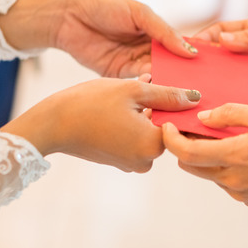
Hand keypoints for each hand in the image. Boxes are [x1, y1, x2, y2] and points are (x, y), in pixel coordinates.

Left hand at [0, 0, 196, 77]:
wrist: (67, 17)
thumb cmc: (103, 6)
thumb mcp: (139, 13)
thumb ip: (164, 32)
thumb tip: (190, 51)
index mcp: (154, 31)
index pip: (179, 47)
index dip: (192, 58)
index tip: (209, 71)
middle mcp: (146, 49)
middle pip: (169, 65)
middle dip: (182, 76)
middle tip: (200, 89)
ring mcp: (132, 63)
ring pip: (156, 76)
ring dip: (167, 84)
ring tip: (184, 96)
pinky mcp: (117, 75)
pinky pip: (136, 83)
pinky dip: (148, 88)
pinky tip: (160, 94)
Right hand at [2, 78, 200, 172]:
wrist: (52, 124)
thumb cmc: (91, 104)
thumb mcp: (133, 91)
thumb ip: (168, 95)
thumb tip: (196, 98)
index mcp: (154, 145)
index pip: (179, 123)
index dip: (173, 100)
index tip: (161, 86)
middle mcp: (146, 161)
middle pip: (164, 128)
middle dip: (157, 105)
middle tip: (142, 85)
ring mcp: (130, 163)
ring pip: (147, 131)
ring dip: (142, 112)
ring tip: (126, 93)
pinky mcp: (117, 161)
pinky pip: (133, 138)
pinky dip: (130, 122)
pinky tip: (115, 105)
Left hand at [161, 103, 247, 208]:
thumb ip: (230, 114)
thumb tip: (202, 116)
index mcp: (236, 156)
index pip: (187, 153)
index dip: (171, 140)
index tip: (167, 125)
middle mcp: (233, 179)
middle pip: (190, 165)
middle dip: (184, 146)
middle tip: (189, 127)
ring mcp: (239, 192)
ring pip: (207, 173)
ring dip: (205, 156)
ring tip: (219, 136)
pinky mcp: (246, 199)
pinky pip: (224, 181)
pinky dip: (223, 166)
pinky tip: (240, 152)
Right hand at [194, 17, 247, 97]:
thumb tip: (221, 41)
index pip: (222, 32)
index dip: (206, 39)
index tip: (191, 49)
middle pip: (223, 55)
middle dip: (209, 64)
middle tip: (193, 74)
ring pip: (232, 75)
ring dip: (221, 81)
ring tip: (207, 90)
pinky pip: (247, 90)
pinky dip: (238, 94)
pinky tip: (230, 99)